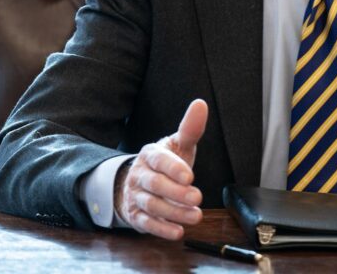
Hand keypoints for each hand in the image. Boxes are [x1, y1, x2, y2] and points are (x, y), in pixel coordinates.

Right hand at [115, 99, 207, 239]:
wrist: (139, 182)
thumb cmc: (166, 162)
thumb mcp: (179, 145)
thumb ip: (190, 129)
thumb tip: (201, 104)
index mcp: (150, 154)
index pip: (160, 160)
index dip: (174, 168)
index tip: (190, 177)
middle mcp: (140, 174)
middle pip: (155, 184)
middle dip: (176, 193)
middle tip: (198, 197)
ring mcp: (136, 195)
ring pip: (152, 205)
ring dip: (174, 212)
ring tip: (196, 216)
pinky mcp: (136, 215)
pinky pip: (146, 223)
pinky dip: (161, 229)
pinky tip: (178, 232)